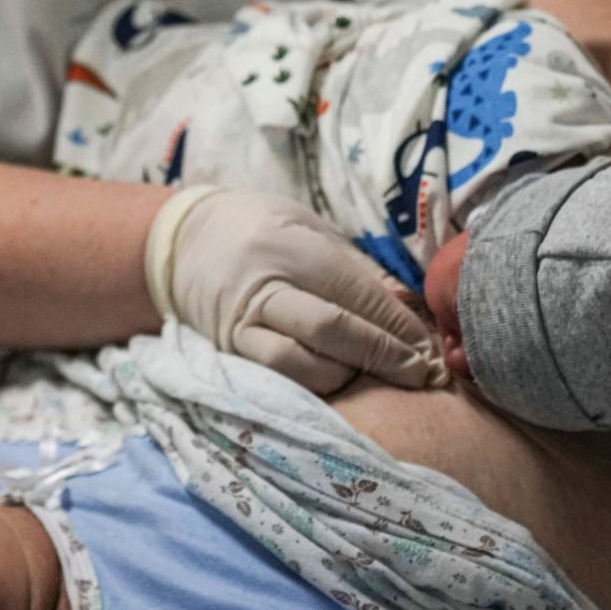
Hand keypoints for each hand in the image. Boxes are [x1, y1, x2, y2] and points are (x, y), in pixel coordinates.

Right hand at [151, 188, 441, 394]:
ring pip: (300, 365)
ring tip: (376, 374)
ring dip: (348, 376)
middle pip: (333, 331)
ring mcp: (240, 325)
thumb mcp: (308, 227)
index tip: (430, 346)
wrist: (180, 243)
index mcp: (288, 246)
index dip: (398, 324)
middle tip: (421, 372)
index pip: (355, 293)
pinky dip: (313, 383)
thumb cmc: (259, 226)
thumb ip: (356, 268)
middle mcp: (262, 287)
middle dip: (384, 355)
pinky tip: (341, 380)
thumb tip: (407, 304)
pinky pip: (276, 378)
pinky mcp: (229, 354)